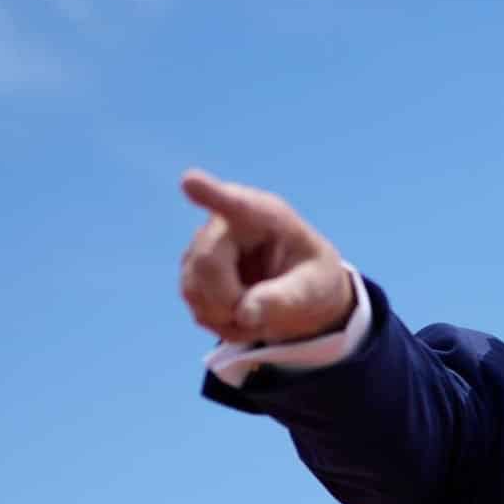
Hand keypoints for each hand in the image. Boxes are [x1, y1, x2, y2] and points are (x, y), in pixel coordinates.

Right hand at [177, 174, 354, 344]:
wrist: (301, 290)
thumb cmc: (313, 279)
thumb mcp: (314, 289)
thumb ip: (284, 299)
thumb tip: (244, 314)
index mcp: (265, 215)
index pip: (236, 204)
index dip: (210, 193)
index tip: (190, 181)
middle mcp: (226, 223)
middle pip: (207, 265)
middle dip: (230, 301)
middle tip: (259, 316)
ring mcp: (204, 246)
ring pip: (194, 289)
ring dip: (227, 316)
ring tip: (259, 313)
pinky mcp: (193, 272)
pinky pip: (196, 305)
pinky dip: (221, 322)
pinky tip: (244, 315)